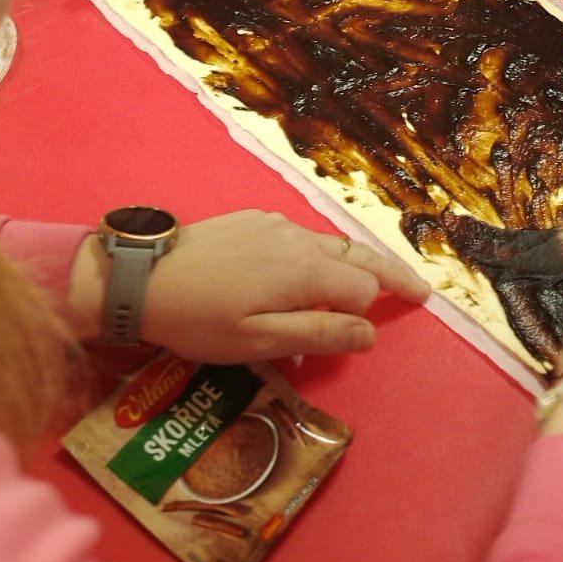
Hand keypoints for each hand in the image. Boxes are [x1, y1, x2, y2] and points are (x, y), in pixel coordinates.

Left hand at [69, 210, 428, 361]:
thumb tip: (369, 333)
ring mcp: (276, 224)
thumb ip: (318, 333)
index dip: (375, 311)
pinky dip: (320, 256)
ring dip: (354, 265)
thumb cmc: (199, 319)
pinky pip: (301, 238)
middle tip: (420, 290)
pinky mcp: (254, 220)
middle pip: (360, 256)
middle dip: (393, 273)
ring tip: (368, 284)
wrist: (142, 276)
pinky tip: (305, 272)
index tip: (387, 325)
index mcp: (306, 270)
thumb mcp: (259, 341)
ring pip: (331, 245)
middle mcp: (299, 238)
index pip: (364, 289)